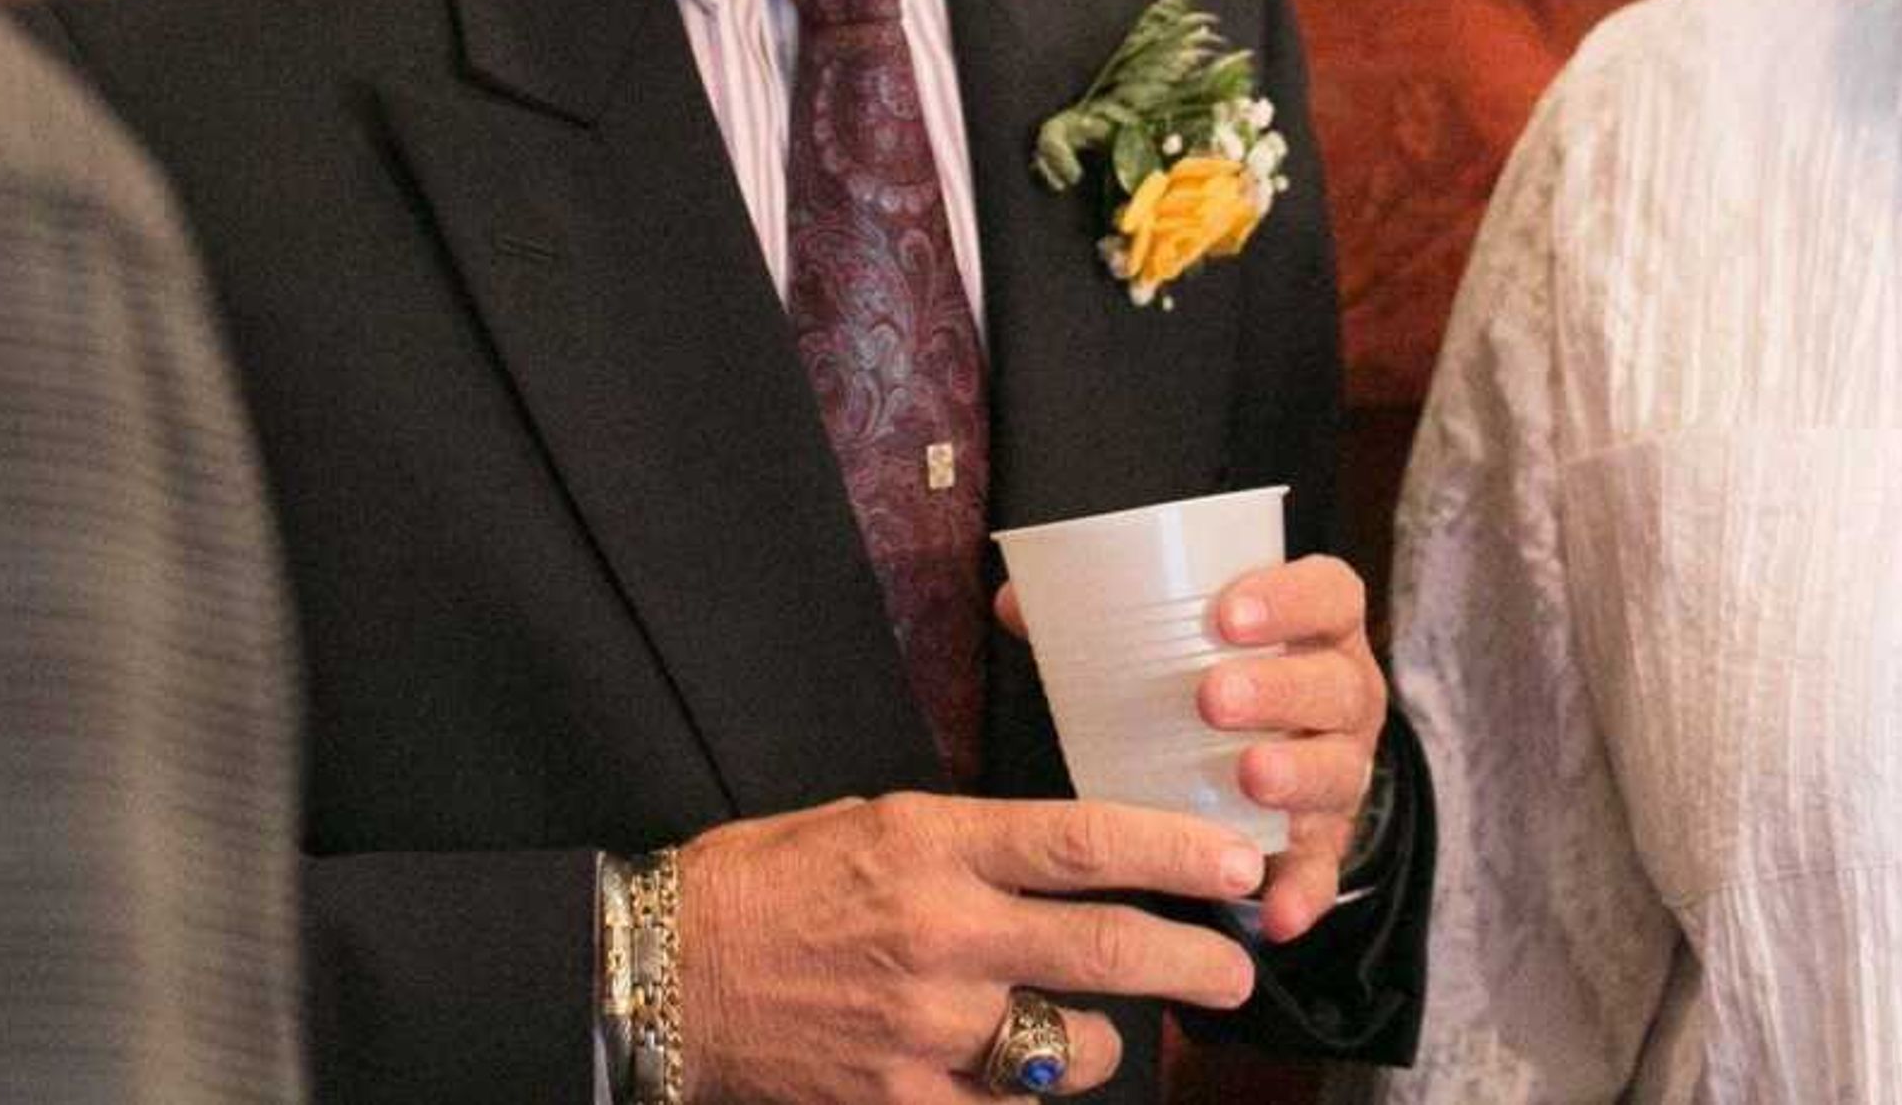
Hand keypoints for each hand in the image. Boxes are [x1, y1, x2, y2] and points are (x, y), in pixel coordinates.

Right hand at [672, 791, 1264, 1101]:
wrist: (664, 970)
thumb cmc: (770, 882)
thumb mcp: (876, 824)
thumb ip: (972, 844)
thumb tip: (1070, 857)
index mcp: (936, 844)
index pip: (1085, 842)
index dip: (1176, 853)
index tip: (1237, 863)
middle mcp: (942, 934)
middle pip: (1104, 948)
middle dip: (1192, 961)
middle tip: (1236, 967)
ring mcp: (923, 1028)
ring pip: (1068, 1046)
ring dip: (1103, 1041)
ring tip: (1103, 1031)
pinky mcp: (898, 1101)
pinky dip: (1027, 1098)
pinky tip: (1023, 1080)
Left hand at [1001, 552, 1387, 944]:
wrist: (1272, 742)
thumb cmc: (1216, 672)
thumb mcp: (1183, 634)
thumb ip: (1104, 613)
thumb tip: (1013, 602)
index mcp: (1316, 628)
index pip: (1328, 594)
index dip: (1290, 599)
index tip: (1226, 613)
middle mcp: (1342, 695)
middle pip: (1337, 686)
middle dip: (1279, 691)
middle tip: (1212, 699)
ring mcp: (1339, 769)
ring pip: (1338, 772)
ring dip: (1297, 775)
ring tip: (1250, 778)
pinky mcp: (1326, 839)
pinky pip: (1326, 870)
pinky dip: (1303, 891)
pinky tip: (1274, 912)